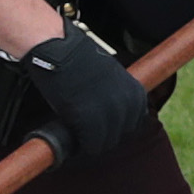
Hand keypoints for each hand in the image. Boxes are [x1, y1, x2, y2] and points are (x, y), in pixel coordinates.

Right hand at [10, 25, 155, 166]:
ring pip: (105, 143)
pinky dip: (81, 145)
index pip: (134, 124)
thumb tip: (115, 116)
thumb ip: (118, 95)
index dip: (115, 126)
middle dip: (103, 135)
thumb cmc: (79, 60)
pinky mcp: (88, 118)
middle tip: (84, 129)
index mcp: (136, 93)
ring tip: (76, 131)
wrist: (58, 48)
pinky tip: (71, 135)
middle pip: (119, 135)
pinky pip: (91, 145)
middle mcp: (127, 104)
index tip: (99, 123)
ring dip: (91, 142)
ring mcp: (109, 112)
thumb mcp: (112, 75)